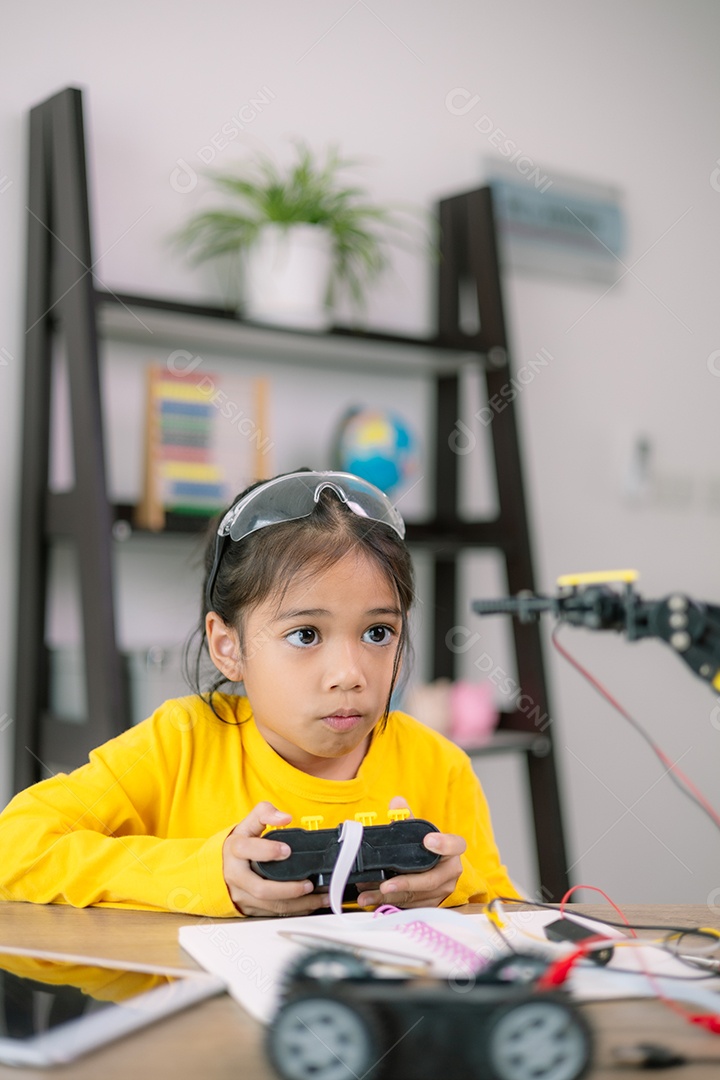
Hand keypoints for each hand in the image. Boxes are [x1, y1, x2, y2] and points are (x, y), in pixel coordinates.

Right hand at [222, 802, 328, 916]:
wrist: (225, 864)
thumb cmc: (242, 842)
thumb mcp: (250, 822)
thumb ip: (266, 813)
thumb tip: (285, 818)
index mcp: (235, 849)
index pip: (246, 849)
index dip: (267, 850)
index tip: (287, 850)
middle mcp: (235, 875)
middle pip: (261, 888)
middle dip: (288, 889)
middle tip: (308, 884)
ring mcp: (242, 894)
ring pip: (270, 905)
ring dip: (298, 904)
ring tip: (318, 897)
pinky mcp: (249, 907)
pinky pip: (273, 913)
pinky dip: (294, 910)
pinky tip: (310, 905)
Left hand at [355, 797, 465, 909]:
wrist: (436, 869)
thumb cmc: (427, 848)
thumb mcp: (419, 832)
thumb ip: (407, 817)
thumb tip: (396, 802)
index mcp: (452, 850)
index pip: (455, 845)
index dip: (444, 844)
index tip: (428, 840)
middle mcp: (451, 872)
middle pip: (431, 880)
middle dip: (406, 883)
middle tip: (385, 884)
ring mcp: (442, 891)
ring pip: (416, 896)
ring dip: (389, 896)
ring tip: (367, 893)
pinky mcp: (430, 904)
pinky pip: (409, 905)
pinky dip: (388, 903)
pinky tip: (371, 899)